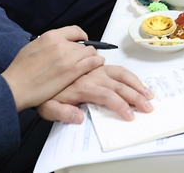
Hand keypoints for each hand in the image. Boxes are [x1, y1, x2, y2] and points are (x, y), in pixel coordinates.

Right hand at [1, 27, 101, 111]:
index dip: (81, 37)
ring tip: (91, 63)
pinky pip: (92, 62)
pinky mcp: (72, 71)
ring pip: (90, 52)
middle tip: (84, 59)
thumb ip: (48, 44)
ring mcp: (68, 57)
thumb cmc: (20, 70)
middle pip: (83, 44)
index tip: (82, 42)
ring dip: (92, 57)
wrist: (16, 86)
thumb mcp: (32, 47)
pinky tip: (96, 66)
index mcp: (51, 36)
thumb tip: (57, 44)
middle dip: (85, 51)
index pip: (75, 31)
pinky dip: (96, 63)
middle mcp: (61, 44)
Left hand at [37, 64, 155, 123]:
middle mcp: (92, 75)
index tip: (130, 116)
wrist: (34, 75)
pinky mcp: (96, 66)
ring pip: (121, 73)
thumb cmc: (43, 94)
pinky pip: (116, 67)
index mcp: (83, 86)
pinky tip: (137, 83)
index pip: (107, 95)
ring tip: (149, 94)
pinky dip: (130, 75)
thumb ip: (62, 113)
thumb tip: (80, 118)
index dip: (120, 105)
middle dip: (136, 96)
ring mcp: (96, 69)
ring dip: (137, 83)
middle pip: (119, 85)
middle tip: (149, 107)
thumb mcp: (47, 108)